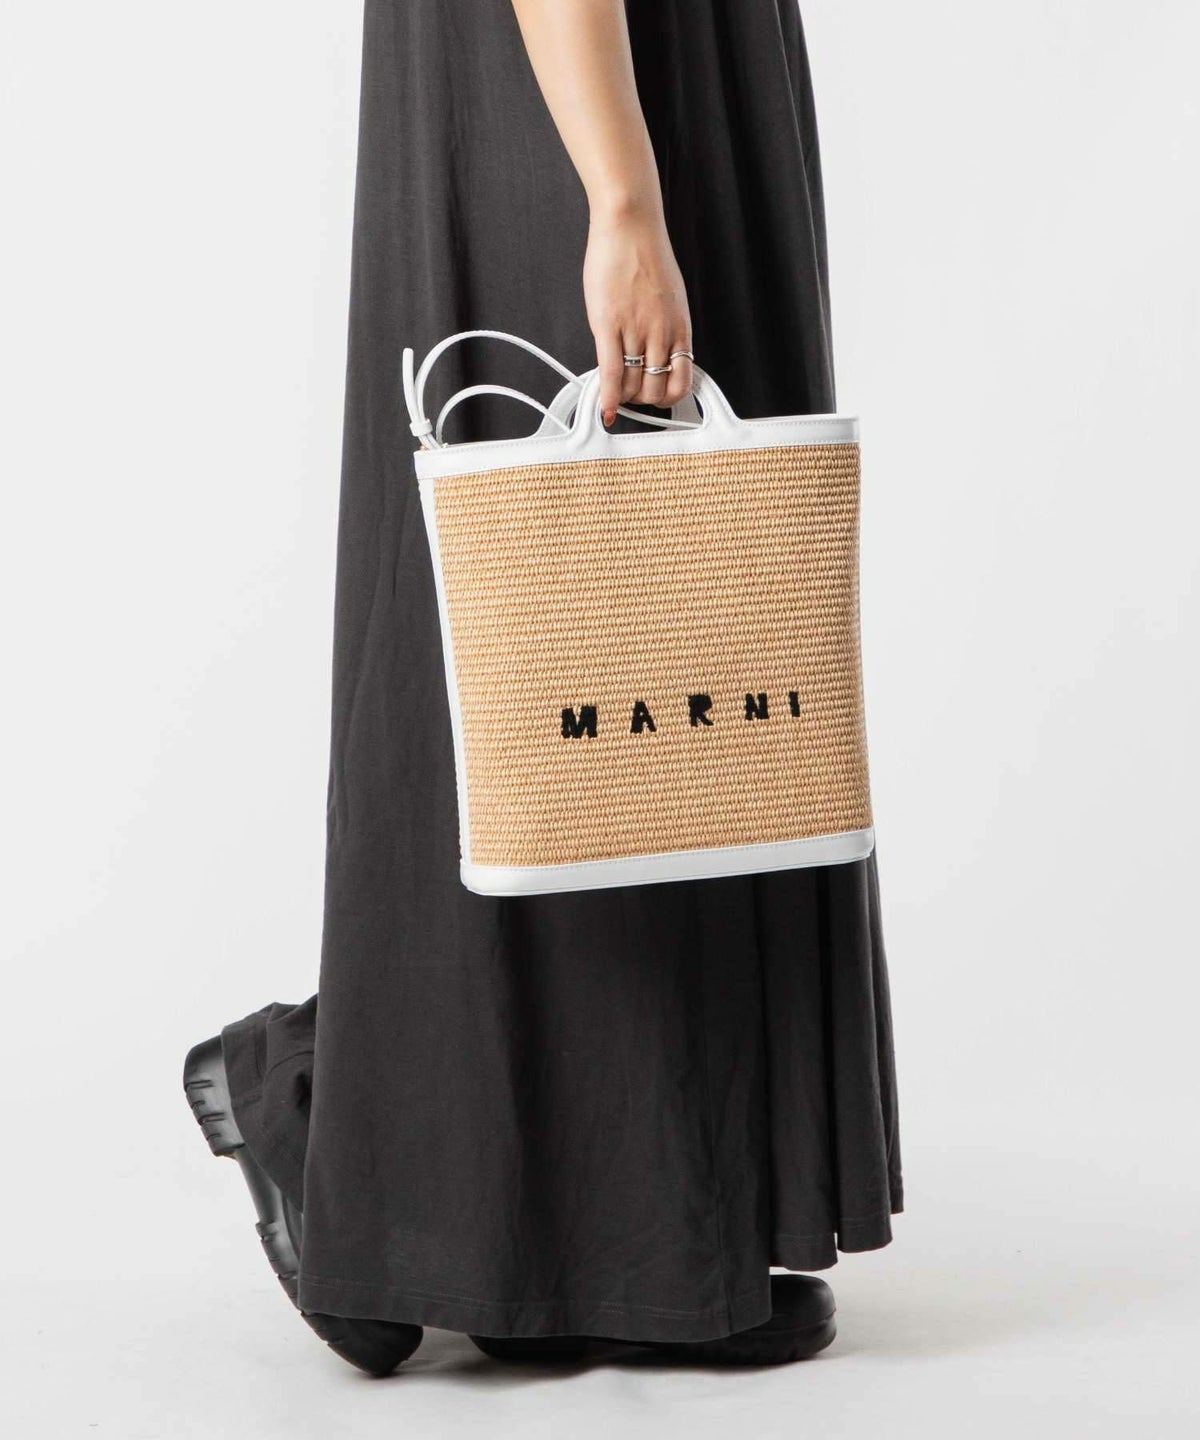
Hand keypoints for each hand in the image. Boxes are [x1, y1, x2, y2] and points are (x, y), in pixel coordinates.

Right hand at [583, 198, 693, 426]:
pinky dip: (607, 397)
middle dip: (641, 401)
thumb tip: (655, 353)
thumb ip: (664, 328)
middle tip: (629, 396)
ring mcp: (636, 331)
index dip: (666, 398)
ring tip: (614, 392)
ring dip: (623, 397)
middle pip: (655, 390)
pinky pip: (611, 373)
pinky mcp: (608, 325)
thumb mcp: (670, 298)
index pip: (681, 382)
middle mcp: (662, 333)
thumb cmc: (646, 255)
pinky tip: (603, 407)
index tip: (654, 398)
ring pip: (633, 386)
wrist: (630, 226)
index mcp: (680, 328)